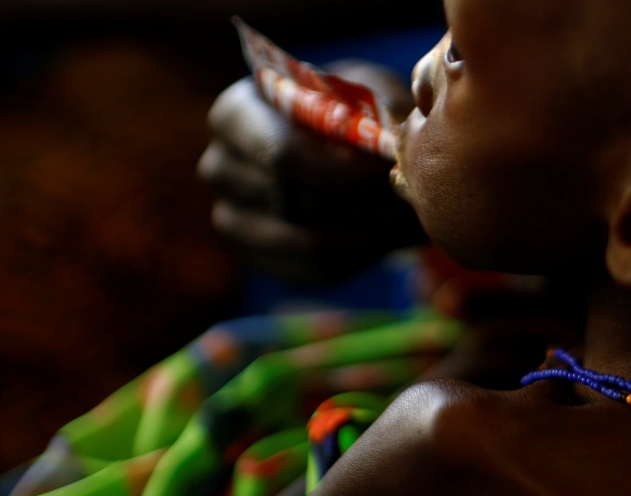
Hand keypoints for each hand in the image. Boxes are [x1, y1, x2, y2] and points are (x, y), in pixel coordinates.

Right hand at [198, 60, 424, 282]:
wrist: (334, 145)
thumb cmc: (350, 109)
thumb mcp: (366, 91)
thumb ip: (378, 109)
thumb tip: (394, 145)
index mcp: (235, 114)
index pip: (281, 154)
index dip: (341, 170)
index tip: (389, 172)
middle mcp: (220, 168)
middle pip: (294, 202)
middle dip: (360, 204)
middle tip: (408, 199)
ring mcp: (232, 219)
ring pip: (307, 243)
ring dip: (366, 234)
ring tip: (406, 217)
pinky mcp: (261, 257)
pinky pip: (315, 268)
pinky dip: (360, 256)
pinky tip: (389, 235)